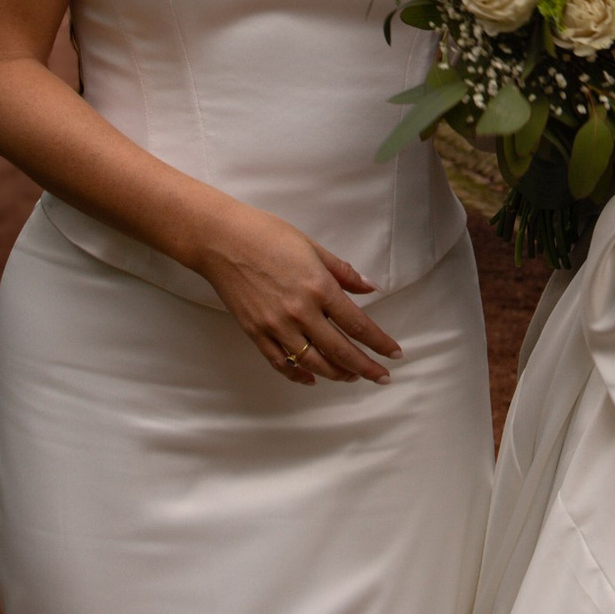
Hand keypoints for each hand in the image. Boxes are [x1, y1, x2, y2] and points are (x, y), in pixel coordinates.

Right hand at [198, 204, 401, 385]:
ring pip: (313, 363)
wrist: (220, 240)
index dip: (379, 343)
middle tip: (382, 377)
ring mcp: (276, 326)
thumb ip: (342, 272)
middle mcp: (300, 312)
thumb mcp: (312, 247)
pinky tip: (312, 378)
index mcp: (318, 287)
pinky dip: (299, 375)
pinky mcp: (256, 333)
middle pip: (340, 350)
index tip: (394, 353)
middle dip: (365, 368)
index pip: (358, 324)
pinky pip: (281, 363)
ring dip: (337, 374)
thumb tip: (369, 288)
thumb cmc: (265, 234)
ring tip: (352, 376)